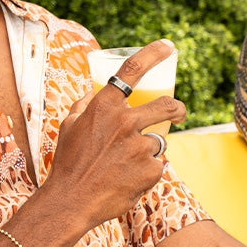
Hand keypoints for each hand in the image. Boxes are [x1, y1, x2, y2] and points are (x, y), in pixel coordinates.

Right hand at [44, 39, 186, 236]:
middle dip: (178, 109)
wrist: (71, 201)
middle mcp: (125, 122)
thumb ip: (83, 105)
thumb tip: (94, 92)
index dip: (153, 53)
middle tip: (178, 114)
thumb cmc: (68, 162)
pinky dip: (145, 172)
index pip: (133, 69)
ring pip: (157, 142)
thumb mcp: (69, 127)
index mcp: (105, 106)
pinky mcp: (150, 170)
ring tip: (124, 166)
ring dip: (147, 152)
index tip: (168, 45)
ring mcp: (140, 146)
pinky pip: (156, 165)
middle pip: (167, 105)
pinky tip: (125, 181)